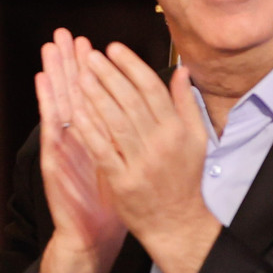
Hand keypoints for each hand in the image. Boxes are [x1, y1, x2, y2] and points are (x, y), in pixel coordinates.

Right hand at [35, 29, 127, 272]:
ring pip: (58, 105)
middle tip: (64, 34)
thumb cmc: (114, 201)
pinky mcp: (55, 163)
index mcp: (98, 137)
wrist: (93, 236)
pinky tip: (44, 84)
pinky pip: (53, 129)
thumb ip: (135, 135)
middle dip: (69, 63)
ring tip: (49, 49)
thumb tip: (147, 112)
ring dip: (53, 75)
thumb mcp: (128, 162)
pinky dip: (48, 105)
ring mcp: (64, 150)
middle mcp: (77, 139)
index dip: (92, 71)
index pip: (92, 97)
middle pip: (71, 94)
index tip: (94, 44)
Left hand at [67, 42, 221, 272]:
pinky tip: (75, 111)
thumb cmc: (185, 179)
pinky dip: (89, 130)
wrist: (177, 223)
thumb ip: (186, 103)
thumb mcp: (196, 139)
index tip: (114, 48)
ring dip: (95, 96)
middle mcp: (160, 144)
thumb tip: (182, 71)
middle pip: (130, 101)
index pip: (151, 89)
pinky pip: (103, 150)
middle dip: (108, 75)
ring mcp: (141, 163)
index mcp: (178, 130)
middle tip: (90, 55)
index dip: (131, 65)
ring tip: (80, 75)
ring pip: (115, 122)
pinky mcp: (123, 182)